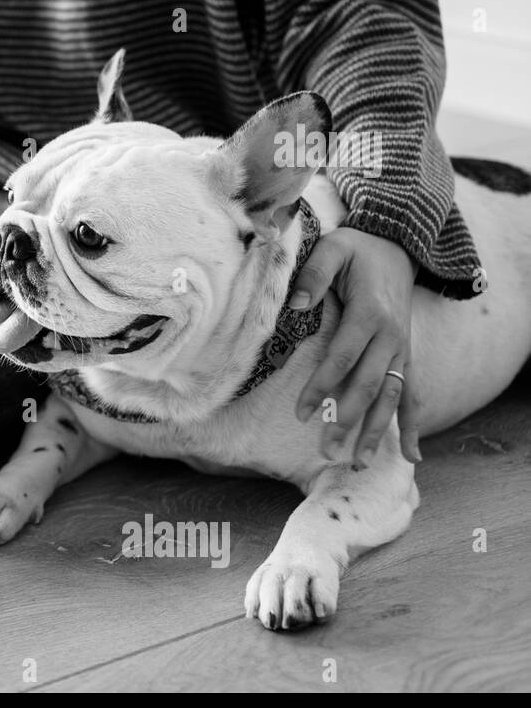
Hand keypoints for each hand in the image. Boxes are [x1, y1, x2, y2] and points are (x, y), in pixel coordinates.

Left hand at [291, 227, 422, 465]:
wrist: (398, 245)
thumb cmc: (357, 249)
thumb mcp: (333, 249)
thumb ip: (313, 275)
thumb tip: (295, 305)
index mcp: (369, 314)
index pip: (342, 359)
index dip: (321, 387)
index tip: (300, 413)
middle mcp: (391, 336)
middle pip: (368, 385)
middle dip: (346, 420)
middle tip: (326, 451)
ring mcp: (402, 348)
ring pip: (392, 397)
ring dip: (376, 431)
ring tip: (357, 463)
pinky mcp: (406, 355)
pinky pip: (412, 394)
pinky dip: (410, 425)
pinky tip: (410, 455)